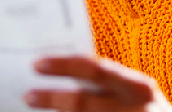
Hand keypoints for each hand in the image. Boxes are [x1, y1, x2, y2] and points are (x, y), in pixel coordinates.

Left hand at [24, 55, 171, 111]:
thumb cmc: (142, 107)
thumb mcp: (132, 89)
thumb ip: (105, 80)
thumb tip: (60, 68)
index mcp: (137, 87)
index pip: (96, 70)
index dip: (64, 66)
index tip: (38, 64)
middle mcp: (134, 109)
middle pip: (83, 103)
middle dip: (52, 99)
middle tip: (29, 95)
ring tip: (35, 108)